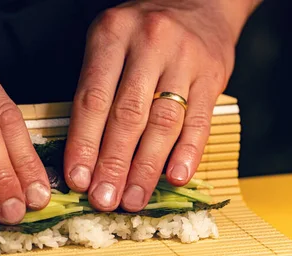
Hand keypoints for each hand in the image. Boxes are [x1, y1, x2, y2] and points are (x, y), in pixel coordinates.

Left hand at [64, 0, 257, 211]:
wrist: (201, 3)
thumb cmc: (144, 33)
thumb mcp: (111, 43)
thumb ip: (97, 88)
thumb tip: (84, 155)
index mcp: (112, 35)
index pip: (93, 99)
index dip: (83, 144)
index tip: (78, 180)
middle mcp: (149, 43)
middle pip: (128, 115)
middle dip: (113, 164)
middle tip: (104, 200)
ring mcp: (185, 58)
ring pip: (163, 122)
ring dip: (146, 168)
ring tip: (133, 199)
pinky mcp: (213, 75)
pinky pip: (199, 121)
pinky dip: (188, 152)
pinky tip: (176, 178)